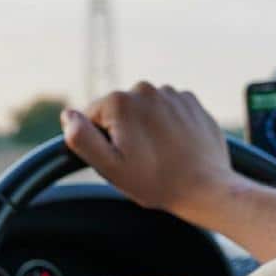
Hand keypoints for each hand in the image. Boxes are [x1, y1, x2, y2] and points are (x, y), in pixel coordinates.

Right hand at [60, 82, 246, 221]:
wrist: (206, 186)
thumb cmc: (156, 181)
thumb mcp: (109, 167)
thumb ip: (82, 138)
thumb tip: (68, 115)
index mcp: (120, 101)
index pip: (92, 117)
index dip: (101, 141)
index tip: (121, 158)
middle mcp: (145, 88)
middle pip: (119, 110)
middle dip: (124, 132)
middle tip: (141, 160)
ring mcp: (171, 93)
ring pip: (145, 110)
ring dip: (146, 127)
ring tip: (160, 154)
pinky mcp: (191, 101)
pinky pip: (168, 109)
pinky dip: (168, 124)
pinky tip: (175, 146)